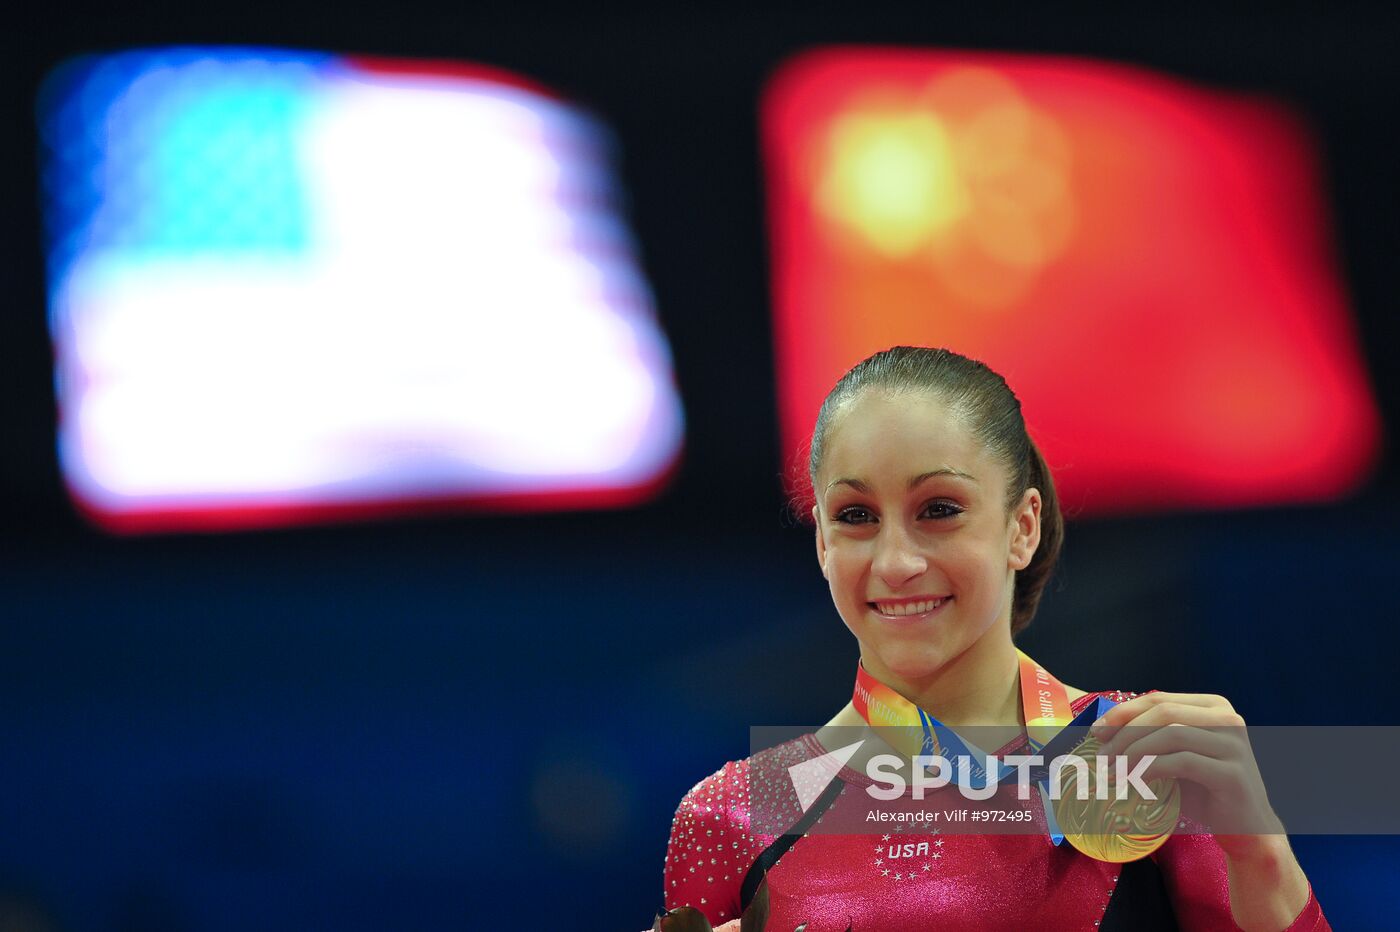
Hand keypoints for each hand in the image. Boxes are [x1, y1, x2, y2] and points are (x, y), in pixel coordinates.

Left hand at [1091, 690, 1281, 855]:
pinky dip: (1151, 769)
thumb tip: (1101, 730)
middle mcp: (1228, 718)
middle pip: (1163, 713)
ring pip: (1172, 734)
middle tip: (1102, 756)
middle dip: (1125, 732)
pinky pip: (1183, 762)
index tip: (1097, 732)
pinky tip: (1133, 782)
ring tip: (1113, 772)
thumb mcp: (1173, 756)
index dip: (1124, 713)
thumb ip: (1149, 738)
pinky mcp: (1234, 772)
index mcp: (1213, 707)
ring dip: (1134, 752)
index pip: (1159, 699)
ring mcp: (1234, 744)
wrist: (1246, 831)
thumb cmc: (1203, 791)